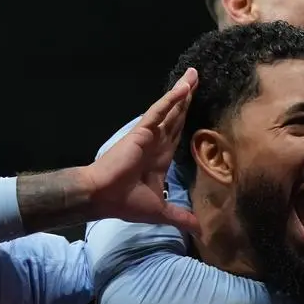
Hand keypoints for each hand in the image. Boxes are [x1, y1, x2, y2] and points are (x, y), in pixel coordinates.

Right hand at [84, 68, 199, 232]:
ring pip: (170, 109)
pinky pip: (159, 112)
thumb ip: (180, 216)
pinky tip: (183, 88)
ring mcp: (149, 135)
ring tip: (193, 74)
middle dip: (188, 99)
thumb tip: (200, 230)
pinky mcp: (142, 131)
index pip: (178, 133)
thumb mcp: (161, 210)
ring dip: (182, 92)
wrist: (103, 197)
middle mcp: (157, 143)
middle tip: (197, 78)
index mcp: (161, 158)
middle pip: (177, 116)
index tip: (198, 106)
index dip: (187, 119)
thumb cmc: (126, 202)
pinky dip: (170, 100)